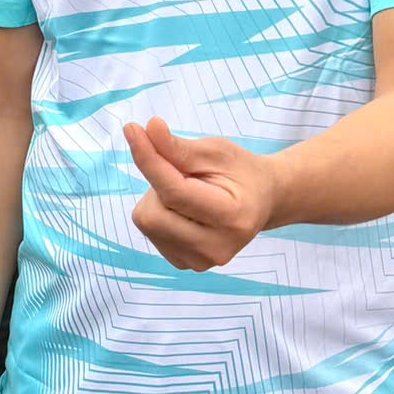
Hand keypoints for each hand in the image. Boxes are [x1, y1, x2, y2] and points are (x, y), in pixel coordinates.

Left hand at [124, 118, 277, 269]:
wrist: (261, 201)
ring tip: (187, 191)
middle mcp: (217, 248)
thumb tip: (148, 129)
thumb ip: (179, 146)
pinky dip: (159, 213)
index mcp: (231, 217)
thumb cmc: (239, 172)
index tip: (132, 129)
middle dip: (156, 183)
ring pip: (147, 223)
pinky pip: (150, 233)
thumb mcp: (215, 152)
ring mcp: (201, 261)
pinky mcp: (185, 264)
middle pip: (152, 215)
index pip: (174, 192)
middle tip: (179, 172)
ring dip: (156, 198)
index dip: (148, 159)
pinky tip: (182, 209)